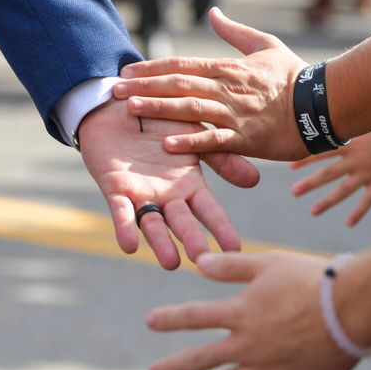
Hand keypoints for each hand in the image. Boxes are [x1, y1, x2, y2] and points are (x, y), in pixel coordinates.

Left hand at [79, 99, 259, 269]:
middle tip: (201, 259)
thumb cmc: (159, 121)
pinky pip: (120, 211)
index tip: (235, 250)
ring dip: (161, 243)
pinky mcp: (114, 188)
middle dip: (192, 240)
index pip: (209, 212)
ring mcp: (141, 195)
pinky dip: (124, 227)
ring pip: (152, 223)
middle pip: (182, 222)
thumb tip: (255, 180)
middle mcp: (167, 196)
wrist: (118, 107)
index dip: (221, 229)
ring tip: (171, 263)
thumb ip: (220, 158)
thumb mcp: (195, 136)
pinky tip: (129, 246)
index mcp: (189, 185)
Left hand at [113, 8, 309, 160]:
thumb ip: (235, 31)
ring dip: (159, 109)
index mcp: (229, 67)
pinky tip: (168, 144)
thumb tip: (213, 12)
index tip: (127, 70)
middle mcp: (227, 88)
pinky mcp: (247, 138)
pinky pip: (215, 140)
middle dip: (144, 86)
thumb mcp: (265, 45)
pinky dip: (191, 142)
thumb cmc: (295, 76)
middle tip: (115, 91)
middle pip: (178, 84)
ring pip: (190, 109)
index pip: (182, 64)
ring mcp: (236, 113)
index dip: (152, 67)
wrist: (323, 103)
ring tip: (131, 109)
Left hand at [146, 251, 358, 369]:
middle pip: (202, 359)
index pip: (195, 317)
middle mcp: (248, 345)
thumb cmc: (314, 280)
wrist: (353, 310)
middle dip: (174, 367)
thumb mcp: (270, 264)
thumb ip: (233, 265)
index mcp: (242, 313)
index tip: (150, 322)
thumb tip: (197, 263)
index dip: (170, 319)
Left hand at [290, 121, 370, 224]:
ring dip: (327, 202)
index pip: (322, 152)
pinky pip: (367, 201)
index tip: (290, 166)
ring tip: (312, 211)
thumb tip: (338, 117)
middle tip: (294, 192)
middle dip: (309, 184)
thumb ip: (353, 124)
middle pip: (327, 174)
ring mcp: (368, 174)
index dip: (306, 158)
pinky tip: (348, 223)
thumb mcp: (369, 121)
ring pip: (343, 190)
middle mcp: (356, 160)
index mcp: (351, 144)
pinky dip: (358, 213)